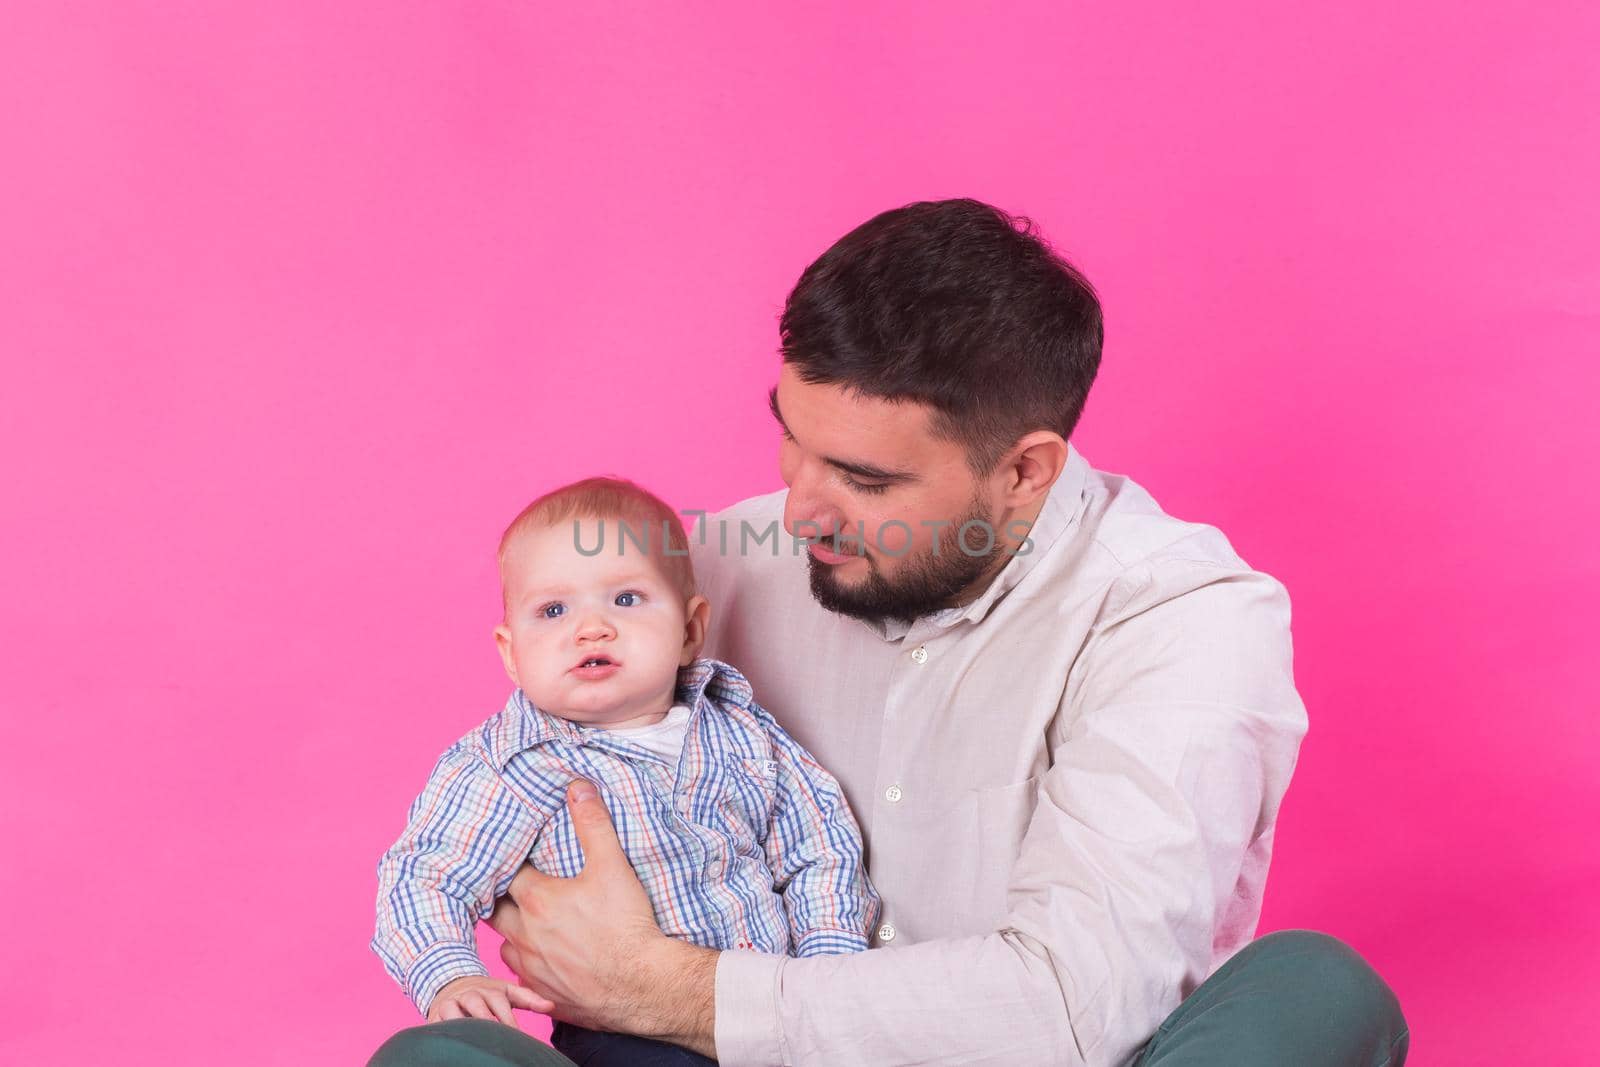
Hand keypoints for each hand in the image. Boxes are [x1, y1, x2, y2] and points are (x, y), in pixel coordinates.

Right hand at [426, 974, 545, 1025]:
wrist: (453, 984)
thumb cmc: (487, 993)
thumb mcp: (507, 993)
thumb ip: (529, 999)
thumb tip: (551, 1006)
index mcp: (490, 990)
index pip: (501, 1003)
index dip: (508, 1019)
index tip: (517, 1034)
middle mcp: (470, 994)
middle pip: (478, 1006)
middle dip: (487, 1021)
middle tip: (497, 1036)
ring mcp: (452, 1003)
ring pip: (455, 1012)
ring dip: (462, 1023)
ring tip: (471, 1037)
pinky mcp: (436, 1013)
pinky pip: (436, 1022)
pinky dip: (441, 1029)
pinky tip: (449, 1041)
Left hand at [486, 779, 718, 1052]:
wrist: (643, 985)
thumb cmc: (627, 926)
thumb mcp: (613, 866)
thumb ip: (593, 824)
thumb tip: (577, 788)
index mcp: (537, 900)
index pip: (505, 874)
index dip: (508, 864)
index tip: (514, 857)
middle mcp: (524, 935)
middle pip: (494, 911)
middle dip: (501, 898)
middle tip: (513, 888)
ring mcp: (531, 968)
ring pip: (505, 945)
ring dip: (513, 933)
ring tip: (528, 923)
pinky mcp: (543, 994)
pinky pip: (522, 976)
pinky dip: (529, 964)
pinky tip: (545, 958)